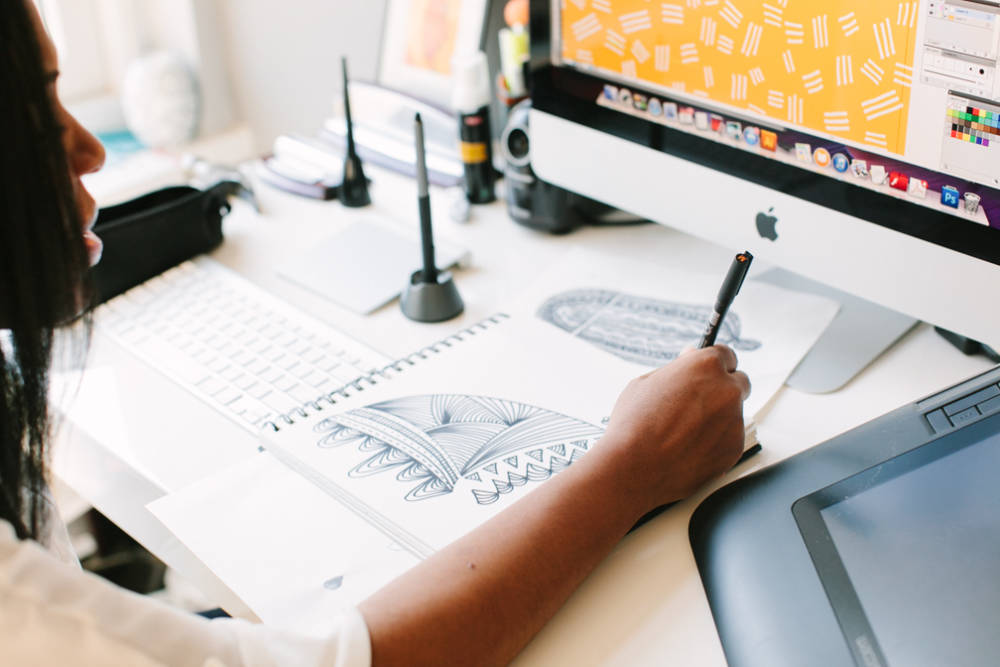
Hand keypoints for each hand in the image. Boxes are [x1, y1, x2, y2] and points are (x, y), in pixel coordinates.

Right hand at [597, 346, 750, 514]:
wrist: (634, 469)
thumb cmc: (633, 424)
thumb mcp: (646, 383)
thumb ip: (677, 369)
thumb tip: (691, 356)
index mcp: (706, 366)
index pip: (727, 355)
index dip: (716, 365)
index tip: (710, 373)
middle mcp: (727, 390)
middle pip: (739, 382)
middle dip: (724, 389)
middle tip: (699, 402)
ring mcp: (734, 420)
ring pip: (733, 413)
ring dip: (717, 417)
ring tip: (684, 432)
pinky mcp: (735, 448)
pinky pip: (729, 439)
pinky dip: (715, 441)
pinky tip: (689, 448)